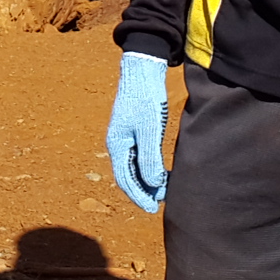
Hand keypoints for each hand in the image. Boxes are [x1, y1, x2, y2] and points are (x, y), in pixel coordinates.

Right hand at [106, 51, 172, 211]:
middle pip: (128, 176)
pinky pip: (139, 157)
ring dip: (147, 181)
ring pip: (134, 167)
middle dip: (143, 191)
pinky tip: (161, 172)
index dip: (138, 196)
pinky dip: (149, 168)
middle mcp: (118, 143)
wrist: (143, 70)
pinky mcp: (135, 130)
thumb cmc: (145, 97)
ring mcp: (125, 137)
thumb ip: (150, 158)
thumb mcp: (150, 129)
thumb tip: (153, 184)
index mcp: (117, 144)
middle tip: (159, 204)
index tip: (151, 209)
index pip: (125, 179)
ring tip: (163, 191)